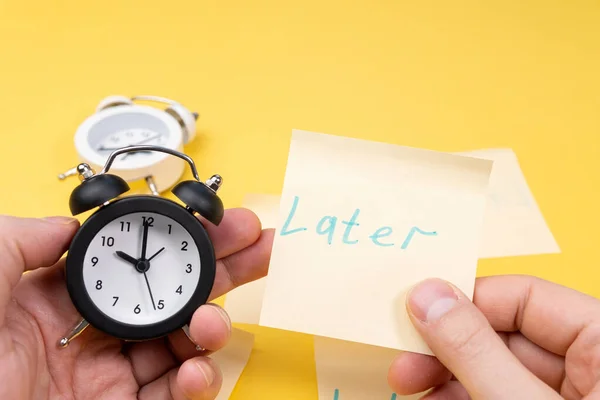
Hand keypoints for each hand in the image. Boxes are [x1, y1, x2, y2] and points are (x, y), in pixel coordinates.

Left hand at [0, 209, 273, 399]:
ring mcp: (107, 375)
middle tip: (261, 247)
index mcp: (62, 295)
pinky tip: (196, 370)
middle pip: (173, 293)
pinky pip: (171, 396)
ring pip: (180, 345)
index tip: (220, 221)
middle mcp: (92, 332)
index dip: (183, 239)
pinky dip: (195, 383)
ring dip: (211, 329)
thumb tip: (69, 226)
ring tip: (213, 324)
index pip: (139, 258)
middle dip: (223, 269)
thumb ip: (25, 239)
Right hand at [388, 276, 599, 398]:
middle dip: (447, 349)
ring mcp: (576, 394)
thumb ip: (477, 352)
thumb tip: (428, 296)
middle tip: (404, 363)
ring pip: (498, 368)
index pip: (524, 296)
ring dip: (448, 376)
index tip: (416, 313)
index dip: (464, 301)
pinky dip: (466, 397)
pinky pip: (504, 394)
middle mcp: (592, 361)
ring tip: (411, 389)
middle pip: (504, 334)